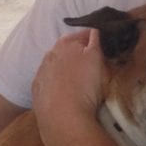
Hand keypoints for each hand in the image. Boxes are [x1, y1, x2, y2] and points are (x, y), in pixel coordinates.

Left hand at [32, 29, 104, 145]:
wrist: (63, 118)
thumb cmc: (84, 85)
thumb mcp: (97, 58)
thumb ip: (96, 39)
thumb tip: (96, 27)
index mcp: (66, 42)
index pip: (86, 34)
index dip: (99, 40)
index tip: (108, 49)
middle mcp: (50, 53)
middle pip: (70, 50)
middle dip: (82, 55)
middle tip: (96, 67)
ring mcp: (41, 73)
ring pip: (59, 66)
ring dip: (69, 69)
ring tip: (82, 83)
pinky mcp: (37, 91)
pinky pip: (51, 82)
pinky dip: (59, 84)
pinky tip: (67, 93)